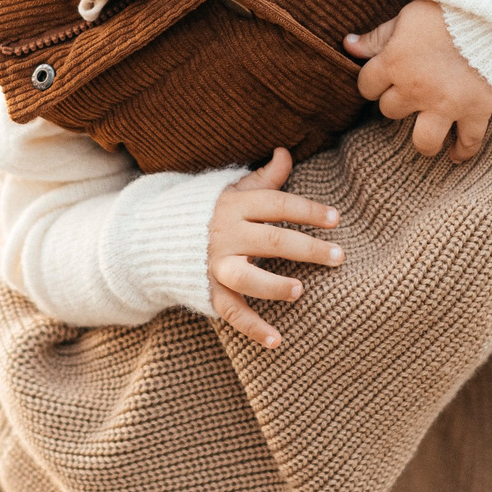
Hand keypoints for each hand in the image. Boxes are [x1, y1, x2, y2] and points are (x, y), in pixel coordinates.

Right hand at [208, 148, 344, 348]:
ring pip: (247, 277)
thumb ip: (263, 178)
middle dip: (307, 248)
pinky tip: (278, 341)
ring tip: (300, 291)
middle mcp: (225, 235)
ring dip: (274, 286)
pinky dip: (253, 329)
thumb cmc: (204, 211)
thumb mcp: (230, 190)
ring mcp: (215, 265)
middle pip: (271, 240)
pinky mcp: (209, 291)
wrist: (152, 238)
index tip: (335, 219)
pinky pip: (232, 312)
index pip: (277, 204)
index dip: (307, 210)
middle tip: (339, 256)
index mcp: (234, 206)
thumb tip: (285, 151)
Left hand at [344, 0, 491, 162]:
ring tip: (427, 135)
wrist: (487, 11)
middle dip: (398, 102)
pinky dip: (463, 151)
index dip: (373, 83)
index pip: (367, 86)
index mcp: (394, 63)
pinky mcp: (476, 108)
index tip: (384, 80)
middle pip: (390, 111)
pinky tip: (456, 155)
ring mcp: (446, 102)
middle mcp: (416, 88)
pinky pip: (469, 141)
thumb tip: (347, 45)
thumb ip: (376, 38)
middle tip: (412, 94)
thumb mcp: (404, 19)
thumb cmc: (442, 11)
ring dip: (423, 139)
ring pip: (424, 141)